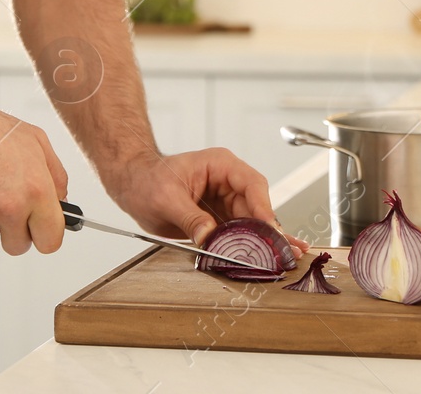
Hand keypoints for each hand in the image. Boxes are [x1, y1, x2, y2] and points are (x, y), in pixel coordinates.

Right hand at [0, 96, 70, 255]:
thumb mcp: (36, 140)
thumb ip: (56, 176)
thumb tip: (60, 202)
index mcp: (34, 189)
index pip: (50, 240)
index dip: (47, 234)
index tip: (42, 228)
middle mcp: (8, 207)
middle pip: (19, 246)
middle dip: (18, 230)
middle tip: (11, 202)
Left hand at [105, 148, 310, 254]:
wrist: (134, 184)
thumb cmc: (147, 180)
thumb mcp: (166, 199)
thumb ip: (190, 218)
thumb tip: (209, 236)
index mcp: (219, 165)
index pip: (251, 184)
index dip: (263, 207)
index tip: (269, 228)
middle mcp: (228, 181)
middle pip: (257, 206)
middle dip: (269, 230)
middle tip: (282, 252)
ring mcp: (226, 200)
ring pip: (254, 221)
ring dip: (267, 240)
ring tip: (287, 256)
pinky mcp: (221, 217)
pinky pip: (241, 231)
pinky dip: (255, 244)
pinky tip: (275, 253)